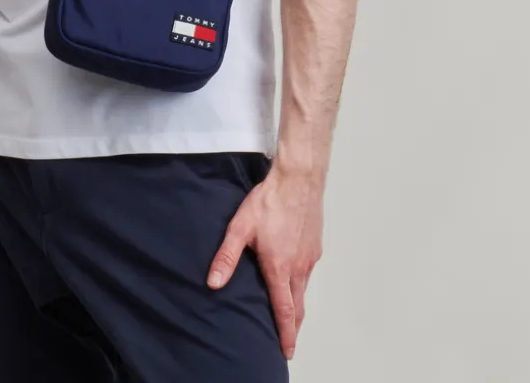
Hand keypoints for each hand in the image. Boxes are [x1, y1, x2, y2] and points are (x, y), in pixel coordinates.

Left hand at [206, 163, 322, 360]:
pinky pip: (308, 272)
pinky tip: (293, 277)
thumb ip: (227, 257)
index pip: (285, 311)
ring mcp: (310, 257)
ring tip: (288, 313)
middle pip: (298, 306)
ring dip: (297, 304)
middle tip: (288, 341)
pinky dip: (301, 283)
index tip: (287, 350)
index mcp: (280, 268)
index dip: (286, 334)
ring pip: (304, 289)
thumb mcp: (240, 228)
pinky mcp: (315, 246)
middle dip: (293, 326)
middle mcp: (299, 267)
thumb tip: (213, 282)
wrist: (298, 179)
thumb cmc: (270, 201)